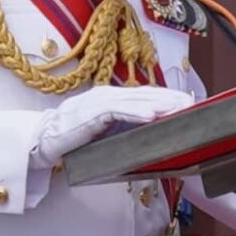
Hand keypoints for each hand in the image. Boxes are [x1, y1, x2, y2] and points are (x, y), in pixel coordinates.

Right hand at [29, 85, 193, 169]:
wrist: (43, 140)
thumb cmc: (73, 139)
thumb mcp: (104, 132)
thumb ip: (122, 128)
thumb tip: (149, 132)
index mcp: (110, 98)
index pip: (143, 96)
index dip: (165, 97)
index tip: (186, 102)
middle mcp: (106, 95)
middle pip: (143, 95)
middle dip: (169, 98)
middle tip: (191, 103)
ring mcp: (98, 101)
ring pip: (134, 100)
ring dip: (158, 104)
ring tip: (178, 108)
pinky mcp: (90, 112)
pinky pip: (118, 110)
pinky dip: (136, 112)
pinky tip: (152, 116)